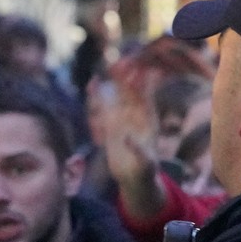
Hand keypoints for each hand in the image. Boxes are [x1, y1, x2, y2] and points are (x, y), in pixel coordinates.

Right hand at [104, 62, 164, 222]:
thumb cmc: (145, 171)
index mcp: (148, 120)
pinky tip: (92, 85)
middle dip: (123, 77)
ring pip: (115, 96)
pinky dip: (97, 97)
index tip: (135, 70)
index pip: (145, 96)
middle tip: (116, 63)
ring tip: (102, 73)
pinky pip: (102, 107)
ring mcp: (122, 119)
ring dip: (110, 84)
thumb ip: (138, 151)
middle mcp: (135, 116)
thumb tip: (128, 140)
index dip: (140, 82)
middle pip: (129, 91)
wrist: (134, 177)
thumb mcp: (145, 163)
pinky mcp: (109, 126)